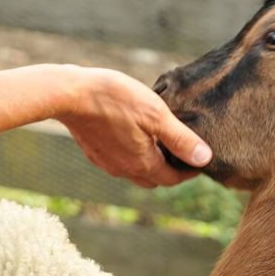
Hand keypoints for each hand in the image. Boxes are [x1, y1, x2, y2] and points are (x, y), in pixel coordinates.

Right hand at [57, 68, 211, 187]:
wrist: (69, 95)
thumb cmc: (115, 99)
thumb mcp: (156, 114)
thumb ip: (181, 139)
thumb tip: (204, 158)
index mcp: (143, 164)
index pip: (173, 179)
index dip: (189, 172)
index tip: (200, 160)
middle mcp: (125, 170)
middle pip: (154, 179)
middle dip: (170, 171)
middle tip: (181, 152)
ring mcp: (107, 164)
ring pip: (135, 172)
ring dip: (150, 163)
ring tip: (158, 142)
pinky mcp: (95, 153)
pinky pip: (119, 162)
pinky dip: (132, 155)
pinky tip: (132, 136)